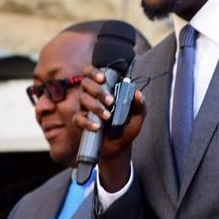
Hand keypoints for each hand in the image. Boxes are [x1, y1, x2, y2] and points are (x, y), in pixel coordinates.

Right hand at [75, 64, 145, 190]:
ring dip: (95, 106)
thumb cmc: (126, 127)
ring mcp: (85, 108)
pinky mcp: (81, 122)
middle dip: (97, 90)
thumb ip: (140, 105)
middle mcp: (93, 95)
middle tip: (110, 101)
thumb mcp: (137, 117)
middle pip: (86, 84)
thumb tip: (137, 94)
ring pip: (82, 99)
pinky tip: (97, 127)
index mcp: (105, 89)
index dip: (94, 72)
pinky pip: (78, 118)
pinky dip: (87, 122)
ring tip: (107, 117)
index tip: (103, 78)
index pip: (92, 73)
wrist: (118, 147)